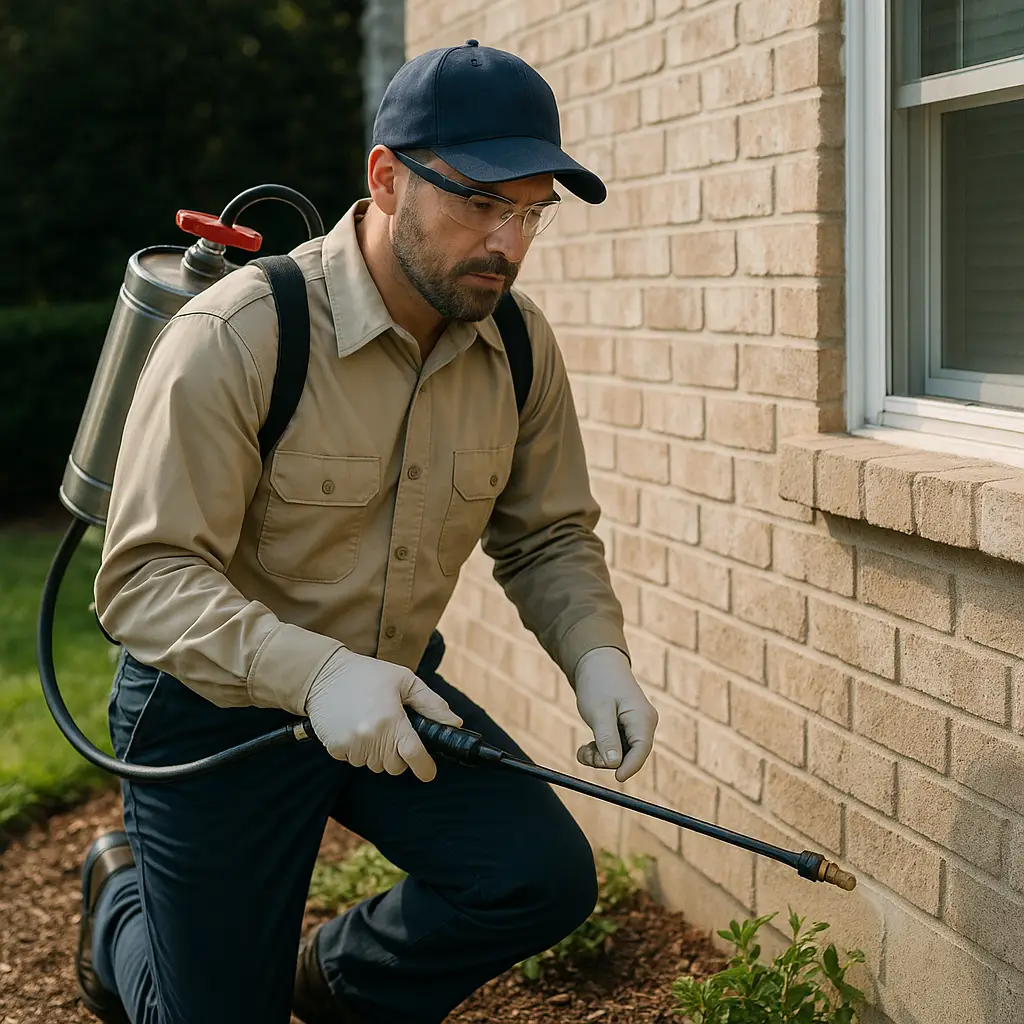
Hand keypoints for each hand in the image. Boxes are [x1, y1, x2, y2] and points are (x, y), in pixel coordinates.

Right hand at [304, 648, 462, 781]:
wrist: (324, 674)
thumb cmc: (368, 675)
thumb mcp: (405, 681)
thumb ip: (431, 704)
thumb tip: (453, 724)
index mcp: (392, 720)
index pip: (414, 756)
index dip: (425, 768)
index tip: (428, 771)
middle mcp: (371, 737)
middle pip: (395, 766)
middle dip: (400, 755)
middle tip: (395, 732)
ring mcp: (351, 745)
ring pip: (375, 765)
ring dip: (378, 753)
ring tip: (373, 725)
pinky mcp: (335, 748)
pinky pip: (355, 760)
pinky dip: (359, 750)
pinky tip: (356, 728)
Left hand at [573, 647, 657, 782]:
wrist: (596, 663)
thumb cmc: (598, 683)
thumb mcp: (599, 711)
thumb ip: (607, 738)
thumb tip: (614, 764)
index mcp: (643, 718)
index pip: (642, 749)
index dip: (630, 767)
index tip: (616, 778)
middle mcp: (644, 724)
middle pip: (630, 755)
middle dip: (606, 760)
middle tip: (584, 753)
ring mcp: (636, 727)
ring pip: (621, 755)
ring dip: (600, 756)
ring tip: (583, 749)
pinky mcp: (626, 730)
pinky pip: (616, 749)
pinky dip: (600, 751)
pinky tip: (588, 746)